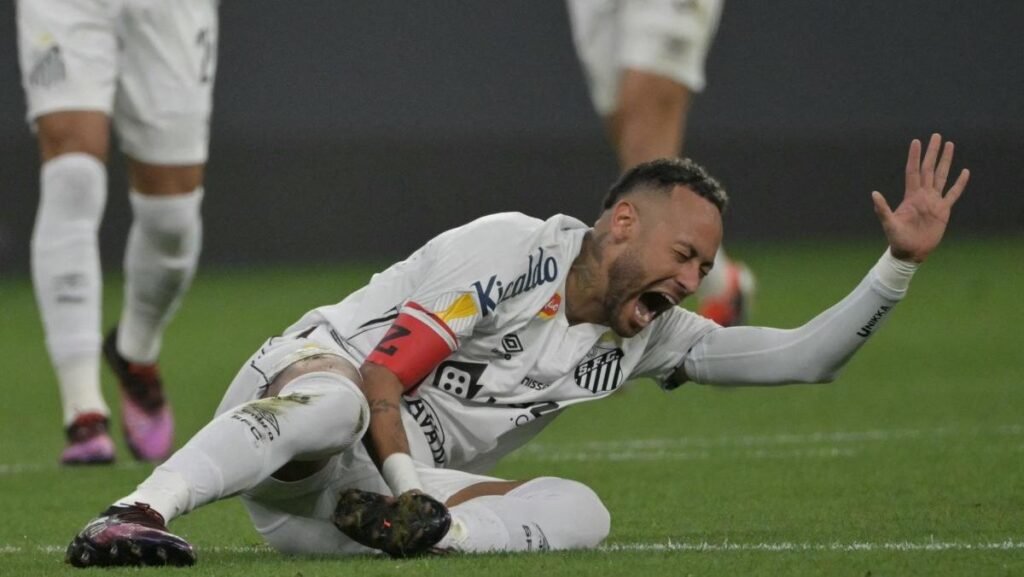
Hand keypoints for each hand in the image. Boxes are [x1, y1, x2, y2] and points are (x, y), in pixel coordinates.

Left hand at [872, 133, 969, 262]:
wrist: (910, 253)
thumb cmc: (897, 239)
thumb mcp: (889, 224)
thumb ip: (882, 209)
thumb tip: (874, 193)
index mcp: (911, 196)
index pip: (913, 171)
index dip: (914, 156)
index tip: (916, 141)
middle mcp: (923, 195)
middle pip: (928, 169)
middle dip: (932, 152)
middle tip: (936, 136)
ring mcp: (934, 201)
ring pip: (941, 176)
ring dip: (945, 161)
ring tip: (950, 145)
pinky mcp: (943, 211)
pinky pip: (953, 194)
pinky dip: (959, 183)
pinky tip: (964, 172)